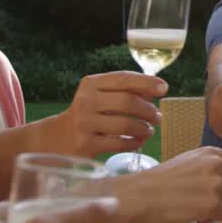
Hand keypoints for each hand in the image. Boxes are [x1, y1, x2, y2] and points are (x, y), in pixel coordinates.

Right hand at [46, 72, 166, 157]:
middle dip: (148, 110)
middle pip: (127, 101)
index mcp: (91, 84)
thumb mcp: (101, 96)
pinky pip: (119, 143)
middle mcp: (86, 100)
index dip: (146, 82)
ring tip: (149, 130)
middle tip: (157, 117)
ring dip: (144, 128)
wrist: (58, 138)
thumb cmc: (88, 114)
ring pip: (125, 124)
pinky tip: (138, 141)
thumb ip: (125, 91)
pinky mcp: (86, 144)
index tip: (164, 88)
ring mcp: (84, 123)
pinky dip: (134, 142)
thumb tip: (157, 89)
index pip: (123, 78)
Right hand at [114, 147, 221, 222]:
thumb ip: (211, 165)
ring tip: (207, 208)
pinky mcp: (213, 205)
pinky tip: (205, 216)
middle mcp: (218, 166)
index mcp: (213, 153)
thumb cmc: (161, 180)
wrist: (144, 194)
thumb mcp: (189, 160)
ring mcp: (217, 185)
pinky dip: (219, 219)